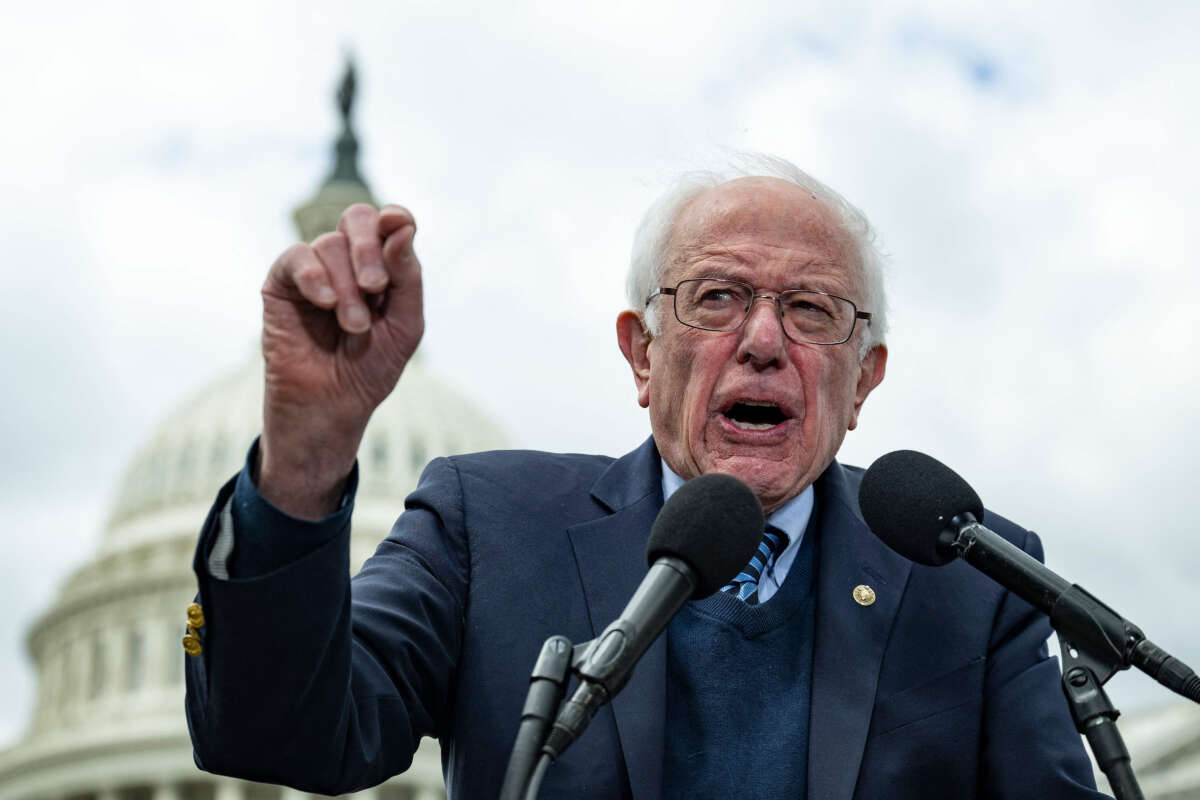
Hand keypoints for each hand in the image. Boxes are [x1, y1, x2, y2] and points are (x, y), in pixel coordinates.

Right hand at [257, 203, 422, 518]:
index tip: (399, 225)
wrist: (331, 406)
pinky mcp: (282, 284)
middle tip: (376, 288)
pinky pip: (296, 257)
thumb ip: (408, 277)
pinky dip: (314, 276)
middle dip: (369, 248)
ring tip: (354, 327)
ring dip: (347, 288)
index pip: (390, 223)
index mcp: (382, 266)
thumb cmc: (371, 369)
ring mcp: (314, 270)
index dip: (396, 217)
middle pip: (358, 218)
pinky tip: (325, 303)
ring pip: (330, 244)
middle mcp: (348, 262)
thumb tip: (402, 227)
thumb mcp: (405, 325)